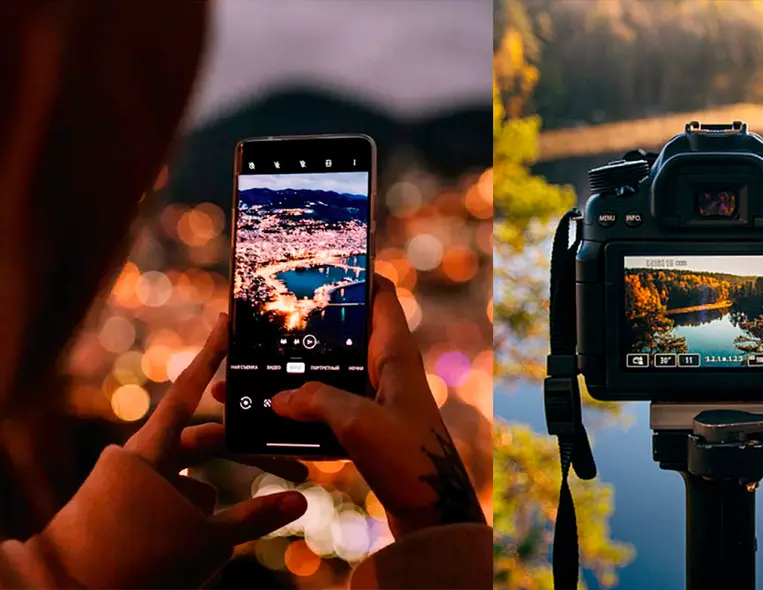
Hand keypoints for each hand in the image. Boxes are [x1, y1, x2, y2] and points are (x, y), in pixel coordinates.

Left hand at [124, 313, 306, 542]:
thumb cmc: (133, 562)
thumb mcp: (205, 541)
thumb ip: (256, 517)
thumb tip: (301, 501)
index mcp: (151, 448)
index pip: (190, 389)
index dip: (212, 353)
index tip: (227, 320)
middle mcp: (142, 458)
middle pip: (209, 443)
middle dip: (252, 459)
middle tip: (295, 470)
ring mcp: (134, 484)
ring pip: (194, 479)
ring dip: (219, 503)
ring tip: (228, 539)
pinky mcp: (130, 508)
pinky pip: (175, 502)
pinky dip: (195, 520)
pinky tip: (202, 549)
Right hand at [262, 275, 485, 537]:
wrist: (433, 513)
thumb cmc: (408, 458)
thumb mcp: (358, 422)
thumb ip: (316, 400)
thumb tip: (277, 398)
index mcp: (395, 353)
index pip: (380, 296)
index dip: (354, 275)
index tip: (317, 264)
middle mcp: (387, 370)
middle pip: (342, 337)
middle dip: (302, 332)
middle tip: (258, 325)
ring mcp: (377, 400)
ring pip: (327, 377)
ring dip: (291, 378)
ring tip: (243, 378)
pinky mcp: (367, 429)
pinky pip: (326, 411)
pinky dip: (298, 413)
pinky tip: (263, 420)